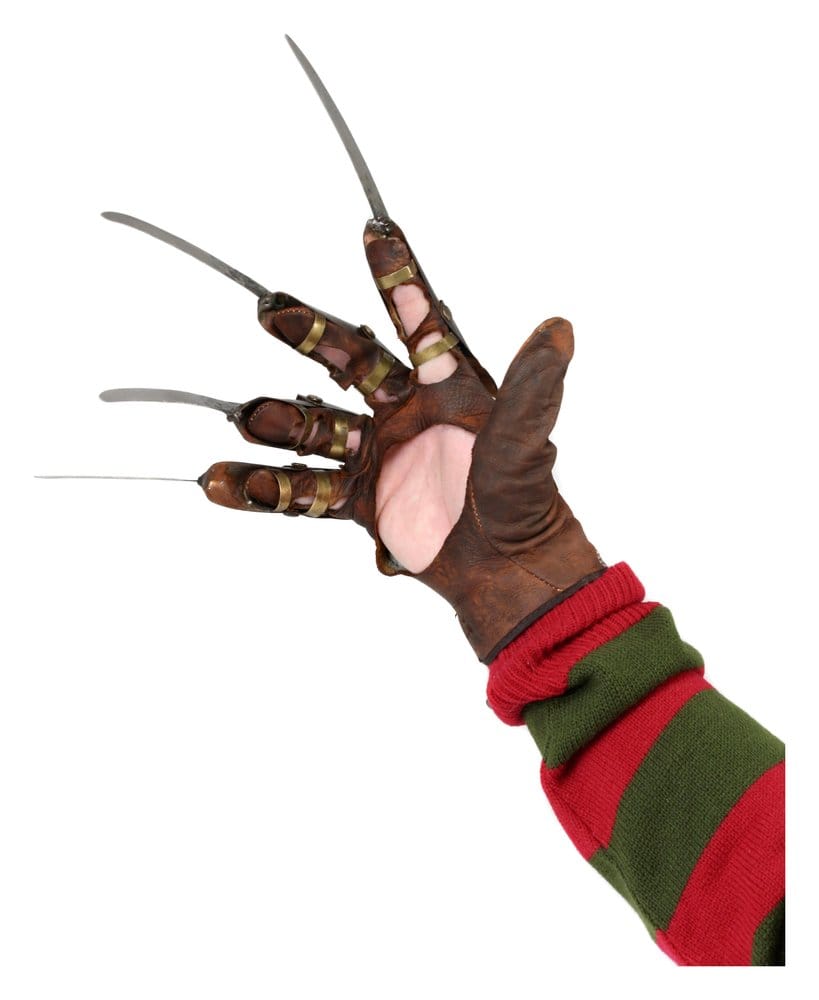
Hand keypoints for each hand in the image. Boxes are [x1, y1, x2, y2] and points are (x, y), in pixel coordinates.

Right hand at [201, 220, 604, 659]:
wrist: (504, 569)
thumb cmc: (524, 501)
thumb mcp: (524, 444)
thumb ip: (533, 391)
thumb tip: (559, 327)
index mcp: (447, 387)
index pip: (421, 323)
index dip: (399, 279)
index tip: (374, 229)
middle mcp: (404, 411)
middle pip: (350, 361)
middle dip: (312, 336)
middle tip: (271, 311)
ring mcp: (376, 453)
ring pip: (316, 428)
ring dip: (279, 423)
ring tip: (245, 420)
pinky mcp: (358, 497)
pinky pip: (303, 490)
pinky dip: (263, 489)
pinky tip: (220, 485)